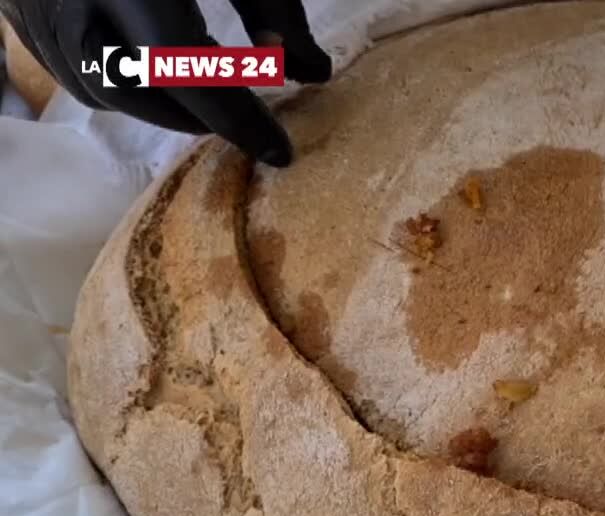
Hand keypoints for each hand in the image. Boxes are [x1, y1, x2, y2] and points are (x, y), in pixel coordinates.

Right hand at [0, 0, 330, 166]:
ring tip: (202, 86)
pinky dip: (117, 76)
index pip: (187, 70)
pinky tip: (156, 63)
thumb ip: (276, 7)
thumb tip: (313, 72)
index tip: (280, 150)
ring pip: (94, 84)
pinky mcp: (20, 5)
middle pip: (132, 89)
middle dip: (193, 116)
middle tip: (240, 118)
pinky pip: (66, 63)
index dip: (237, 119)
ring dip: (154, 100)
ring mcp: (36, 4)